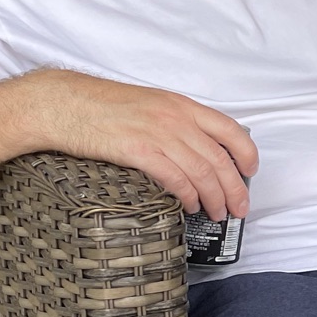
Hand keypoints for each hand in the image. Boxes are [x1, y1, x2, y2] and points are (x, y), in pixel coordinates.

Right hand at [29, 69, 257, 219]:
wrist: (65, 103)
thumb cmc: (102, 106)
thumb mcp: (150, 104)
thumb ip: (175, 122)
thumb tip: (195, 149)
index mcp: (181, 105)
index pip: (230, 129)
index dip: (247, 153)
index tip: (251, 171)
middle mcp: (176, 119)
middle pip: (219, 159)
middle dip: (235, 188)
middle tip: (239, 208)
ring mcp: (158, 134)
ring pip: (202, 172)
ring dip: (215, 197)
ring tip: (217, 213)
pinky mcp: (139, 152)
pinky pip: (175, 179)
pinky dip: (188, 196)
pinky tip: (190, 206)